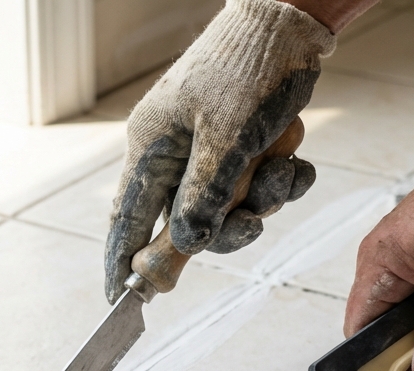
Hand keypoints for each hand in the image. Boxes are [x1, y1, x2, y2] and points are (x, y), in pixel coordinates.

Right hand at [104, 0, 336, 302]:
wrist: (288, 25)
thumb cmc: (246, 71)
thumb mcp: (225, 139)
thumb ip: (203, 197)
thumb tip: (185, 247)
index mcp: (151, 148)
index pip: (126, 219)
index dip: (122, 262)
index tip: (119, 300)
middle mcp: (174, 152)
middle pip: (189, 224)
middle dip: (228, 225)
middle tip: (253, 219)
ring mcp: (208, 150)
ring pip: (230, 207)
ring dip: (263, 197)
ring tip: (281, 165)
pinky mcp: (242, 145)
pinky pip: (256, 186)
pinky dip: (281, 180)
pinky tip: (294, 159)